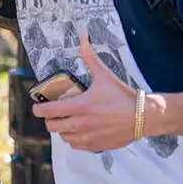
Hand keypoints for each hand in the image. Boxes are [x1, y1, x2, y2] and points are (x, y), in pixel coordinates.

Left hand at [32, 35, 138, 151]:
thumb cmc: (122, 96)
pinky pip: (76, 146)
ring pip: (63, 137)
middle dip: (50, 119)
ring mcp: (88, 138)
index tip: (39, 106)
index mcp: (79, 106)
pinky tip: (78, 130)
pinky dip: (74, 139)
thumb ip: (90, 57)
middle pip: (51, 126)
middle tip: (55, 112)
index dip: (38, 109)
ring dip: (62, 129)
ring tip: (67, 120)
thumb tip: (84, 37)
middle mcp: (81, 124)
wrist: (144, 116)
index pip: (47, 111)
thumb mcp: (104, 75)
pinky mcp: (97, 146)